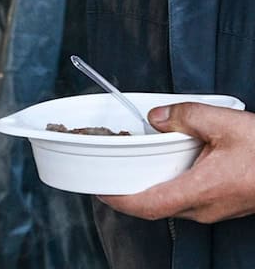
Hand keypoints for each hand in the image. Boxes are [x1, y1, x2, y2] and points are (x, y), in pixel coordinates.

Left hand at [99, 102, 254, 222]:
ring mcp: (216, 210)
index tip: (100, 190)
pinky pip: (189, 200)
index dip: (119, 200)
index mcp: (201, 190)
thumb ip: (185, 116)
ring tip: (137, 165)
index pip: (147, 205)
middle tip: (112, 172)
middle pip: (155, 206)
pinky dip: (172, 185)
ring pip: (172, 204)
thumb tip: (156, 117)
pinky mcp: (224, 205)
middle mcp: (205, 207)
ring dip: (152, 188)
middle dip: (130, 191)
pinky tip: (172, 165)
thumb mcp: (226, 123)